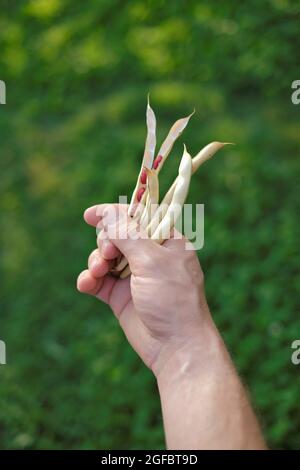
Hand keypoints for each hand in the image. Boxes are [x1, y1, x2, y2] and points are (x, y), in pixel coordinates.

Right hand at [77, 203, 211, 375]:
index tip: (90, 215)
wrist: (176, 346)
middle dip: (105, 240)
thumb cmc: (173, 298)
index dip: (114, 212)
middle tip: (108, 252)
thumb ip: (127, 234)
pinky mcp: (120, 296)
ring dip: (96, 260)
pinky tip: (86, 284)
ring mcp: (134, 276)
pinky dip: (89, 280)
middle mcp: (149, 255)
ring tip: (98, 271)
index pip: (137, 216)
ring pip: (104, 257)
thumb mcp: (152, 260)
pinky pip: (98, 281)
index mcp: (165, 240)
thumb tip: (107, 213)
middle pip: (116, 235)